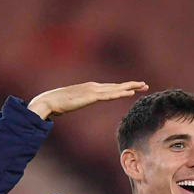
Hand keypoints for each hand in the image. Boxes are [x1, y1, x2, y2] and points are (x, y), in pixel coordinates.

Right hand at [27, 81, 147, 119]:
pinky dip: (121, 93)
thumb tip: (63, 109)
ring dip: (131, 87)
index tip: (132, 88)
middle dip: (131, 85)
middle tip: (144, 84)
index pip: (108, 88)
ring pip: (116, 89)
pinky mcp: (92, 96)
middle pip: (115, 86)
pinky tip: (130, 93)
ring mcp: (93, 91)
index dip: (121, 88)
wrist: (48, 101)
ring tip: (143, 86)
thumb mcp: (67, 105)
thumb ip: (70, 105)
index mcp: (88, 89)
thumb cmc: (55, 104)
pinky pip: (110, 95)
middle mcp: (93, 87)